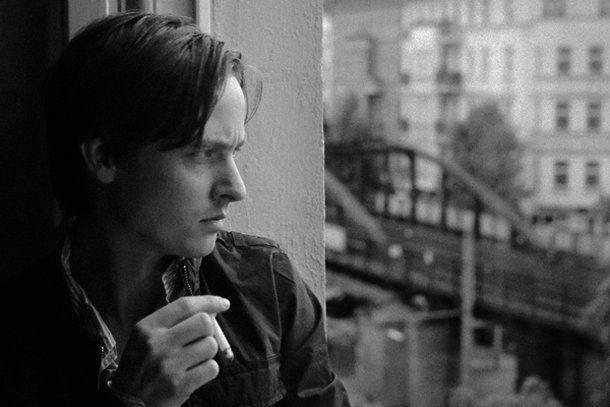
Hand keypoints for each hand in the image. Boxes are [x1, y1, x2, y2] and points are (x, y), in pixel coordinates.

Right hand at [111, 296, 229, 406]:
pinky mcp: (180, 385)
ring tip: (192, 359)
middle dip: (209, 329)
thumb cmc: (141, 366)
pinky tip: (193, 372)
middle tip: (201, 339)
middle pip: (204, 323)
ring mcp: (169, 365)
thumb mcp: (145, 338)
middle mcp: (158, 343)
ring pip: (211, 346)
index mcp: (147, 327)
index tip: (223, 303)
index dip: (209, 302)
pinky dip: (208, 370)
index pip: (185, 306)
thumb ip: (173, 322)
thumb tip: (211, 312)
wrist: (127, 403)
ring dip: (207, 352)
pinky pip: (211, 368)